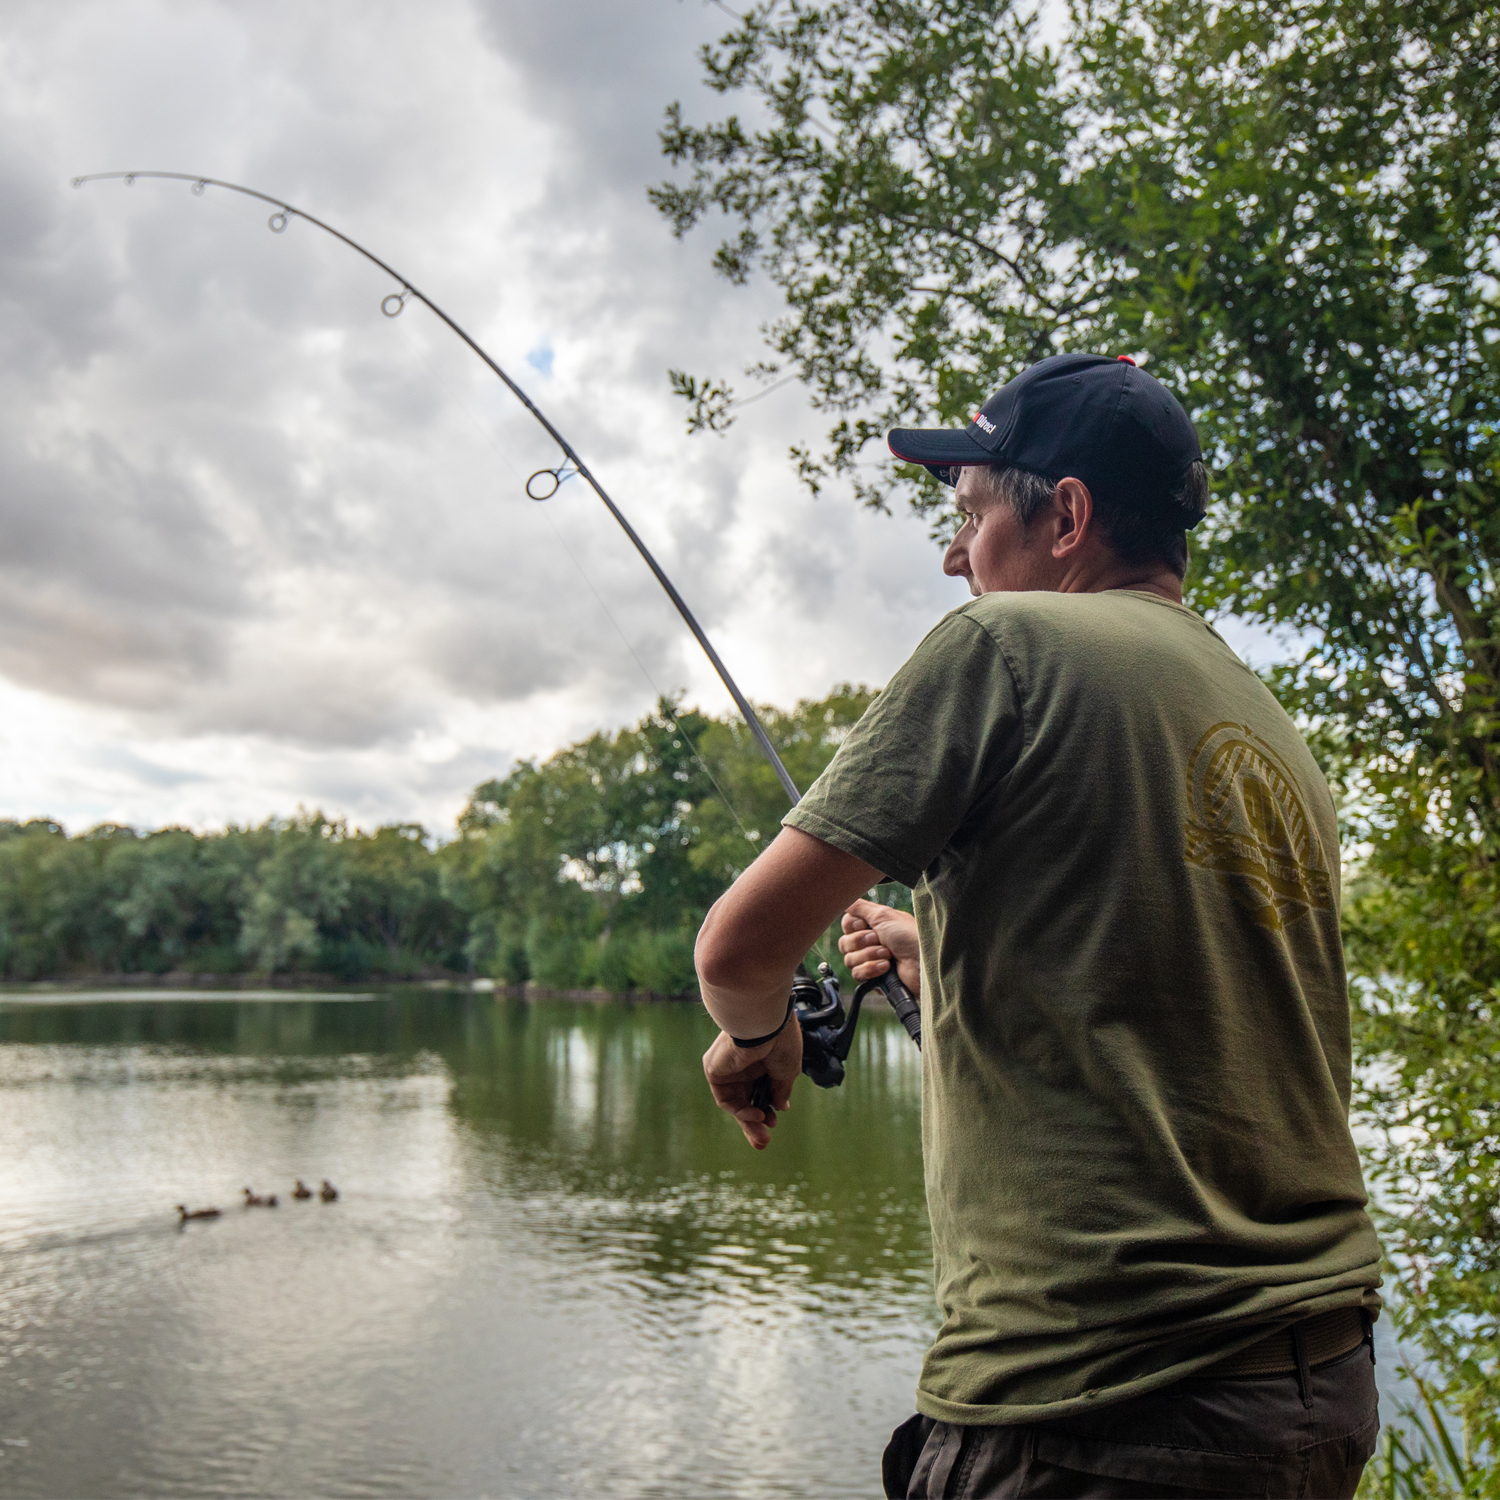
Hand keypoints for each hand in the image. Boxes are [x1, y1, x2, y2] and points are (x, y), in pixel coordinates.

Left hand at [702, 1015, 802, 1149]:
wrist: (765, 1024)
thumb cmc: (781, 1041)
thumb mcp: (787, 1071)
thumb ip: (781, 1090)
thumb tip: (779, 1107)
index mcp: (761, 1060)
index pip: (759, 1090)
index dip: (767, 1109)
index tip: (776, 1120)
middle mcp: (743, 1064)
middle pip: (746, 1100)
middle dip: (755, 1123)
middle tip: (764, 1142)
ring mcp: (728, 1068)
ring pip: (735, 1102)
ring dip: (748, 1122)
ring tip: (762, 1138)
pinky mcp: (714, 1070)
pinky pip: (726, 1098)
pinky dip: (740, 1110)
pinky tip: (756, 1114)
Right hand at [839, 899, 921, 995]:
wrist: (922, 963)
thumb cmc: (909, 935)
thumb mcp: (883, 914)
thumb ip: (860, 906)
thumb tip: (845, 900)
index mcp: (873, 925)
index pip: (846, 925)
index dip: (853, 926)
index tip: (866, 925)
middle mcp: (870, 942)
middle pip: (845, 943)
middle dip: (862, 942)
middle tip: (880, 940)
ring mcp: (871, 960)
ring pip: (849, 960)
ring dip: (869, 956)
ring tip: (888, 954)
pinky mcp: (874, 978)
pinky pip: (858, 974)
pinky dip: (871, 969)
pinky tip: (886, 967)